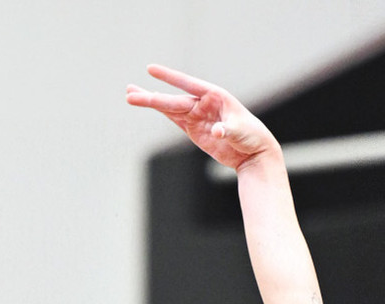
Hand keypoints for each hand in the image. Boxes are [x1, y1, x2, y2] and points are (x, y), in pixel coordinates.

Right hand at [126, 65, 279, 170]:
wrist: (255, 153)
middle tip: (129, 94)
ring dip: (151, 102)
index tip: (151, 69)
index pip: (188, 84)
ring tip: (130, 96)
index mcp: (215, 96)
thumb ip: (228, 129)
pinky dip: (161, 112)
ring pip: (170, 107)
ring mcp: (197, 116)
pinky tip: (147, 103)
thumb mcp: (241, 131)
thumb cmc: (253, 136)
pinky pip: (174, 118)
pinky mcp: (194, 129)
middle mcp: (204, 103)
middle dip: (151, 97)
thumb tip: (217, 131)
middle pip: (173, 100)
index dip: (169, 77)